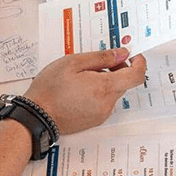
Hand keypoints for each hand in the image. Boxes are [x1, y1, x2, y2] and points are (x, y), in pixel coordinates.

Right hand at [24, 48, 147, 135]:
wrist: (36, 117)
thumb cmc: (51, 88)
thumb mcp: (74, 62)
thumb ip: (102, 57)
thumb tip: (123, 54)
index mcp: (105, 88)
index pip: (136, 75)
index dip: (139, 62)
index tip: (132, 54)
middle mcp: (107, 104)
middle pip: (123, 82)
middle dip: (116, 69)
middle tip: (95, 61)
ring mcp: (101, 114)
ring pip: (112, 92)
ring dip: (104, 80)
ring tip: (80, 76)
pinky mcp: (94, 121)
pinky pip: (104, 102)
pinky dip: (97, 92)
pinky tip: (78, 89)